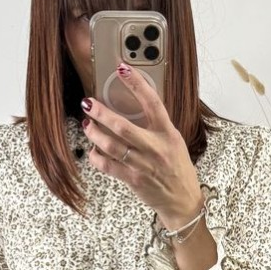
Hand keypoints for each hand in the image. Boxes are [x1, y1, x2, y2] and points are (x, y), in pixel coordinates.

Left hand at [81, 67, 204, 229]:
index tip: (122, 69)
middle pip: (123, 127)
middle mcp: (156, 148)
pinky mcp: (134, 180)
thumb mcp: (174, 142)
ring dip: (95, 134)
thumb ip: (157, 126)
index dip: (137, 84)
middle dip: (102, 113)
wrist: (183, 200)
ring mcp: (144, 165)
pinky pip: (109, 167)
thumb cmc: (178, 168)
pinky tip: (92, 151)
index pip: (153, 103)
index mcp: (168, 133)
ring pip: (112, 146)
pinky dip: (97, 158)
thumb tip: (134, 105)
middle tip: (88, 103)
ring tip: (87, 126)